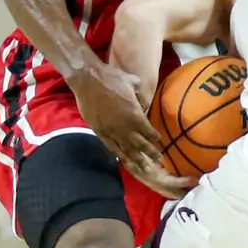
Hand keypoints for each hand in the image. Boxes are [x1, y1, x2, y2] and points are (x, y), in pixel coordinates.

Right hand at [69, 61, 187, 198]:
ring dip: (137, 160)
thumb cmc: (112, 78)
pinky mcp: (100, 132)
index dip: (155, 138)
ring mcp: (112, 131)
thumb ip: (141, 96)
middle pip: (141, 145)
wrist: (88, 80)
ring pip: (127, 150)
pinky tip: (124, 162)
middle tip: (159, 161)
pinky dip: (119, 155)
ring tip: (145, 169)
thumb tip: (144, 103)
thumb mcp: (133, 83)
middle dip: (150, 154)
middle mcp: (125, 127)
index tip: (158, 141)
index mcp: (136, 115)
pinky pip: (111, 147)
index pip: (149, 132)